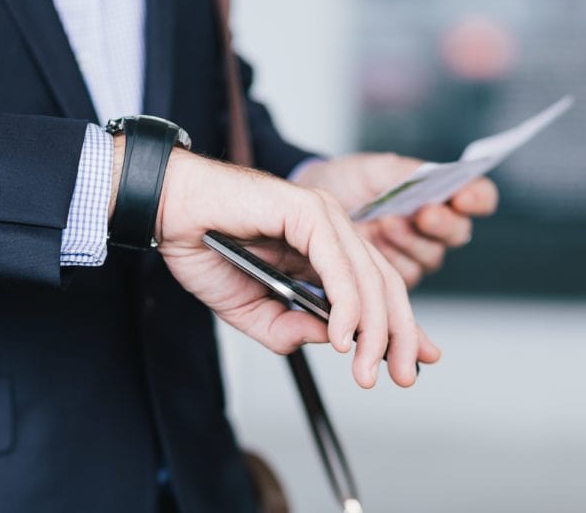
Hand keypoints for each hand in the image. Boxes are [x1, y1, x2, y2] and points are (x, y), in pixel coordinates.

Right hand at [124, 145, 439, 387]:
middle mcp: (332, 230)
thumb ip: (284, 329)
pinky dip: (345, 301)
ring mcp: (323, 216)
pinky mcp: (306, 210)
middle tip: (400, 375)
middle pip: (384, 284)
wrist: (168, 212)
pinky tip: (341, 333)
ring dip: (371, 327)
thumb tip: (323, 340)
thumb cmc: (204, 248)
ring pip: (367, 276)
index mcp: (324, 251)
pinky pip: (336, 263)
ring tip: (365, 366)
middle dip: (398, 334)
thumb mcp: (248, 309)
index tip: (417, 360)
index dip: (402, 325)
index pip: (377, 289)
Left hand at [293, 154, 498, 286]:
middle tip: (423, 213)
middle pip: (458, 231)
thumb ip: (406, 173)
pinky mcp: (394, 278)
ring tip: (384, 223)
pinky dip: (390, 261)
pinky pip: (404, 278)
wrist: (310, 205)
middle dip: (441, 223)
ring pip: (430, 256)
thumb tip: (433, 174)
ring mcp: (415, 252)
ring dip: (410, 241)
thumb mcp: (374, 169)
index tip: (463, 196)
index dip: (477, 198)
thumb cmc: (347, 182)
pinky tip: (374, 244)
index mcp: (439, 193)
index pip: (477, 196)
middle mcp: (433, 226)